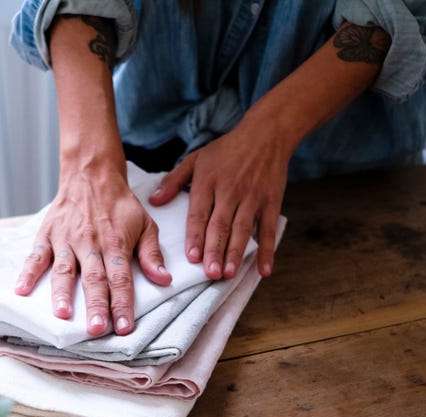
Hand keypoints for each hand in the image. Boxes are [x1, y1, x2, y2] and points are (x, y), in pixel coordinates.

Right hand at [14, 165, 171, 336]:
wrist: (91, 174)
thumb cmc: (120, 205)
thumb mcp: (145, 225)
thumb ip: (152, 254)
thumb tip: (164, 279)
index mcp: (115, 243)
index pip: (120, 279)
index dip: (123, 304)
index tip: (125, 326)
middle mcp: (90, 243)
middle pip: (93, 279)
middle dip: (96, 305)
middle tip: (97, 329)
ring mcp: (66, 240)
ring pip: (64, 270)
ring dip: (63, 293)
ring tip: (62, 314)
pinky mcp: (47, 235)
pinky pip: (36, 256)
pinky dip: (27, 272)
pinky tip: (20, 290)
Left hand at [148, 121, 288, 279]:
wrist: (266, 134)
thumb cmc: (227, 149)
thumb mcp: (196, 158)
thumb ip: (174, 181)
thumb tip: (154, 201)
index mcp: (208, 181)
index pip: (199, 213)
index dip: (195, 236)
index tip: (191, 257)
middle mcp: (230, 190)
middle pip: (221, 225)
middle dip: (215, 250)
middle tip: (210, 273)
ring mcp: (252, 197)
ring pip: (242, 229)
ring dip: (236, 253)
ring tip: (228, 273)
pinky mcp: (271, 202)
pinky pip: (268, 229)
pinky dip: (267, 250)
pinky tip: (264, 269)